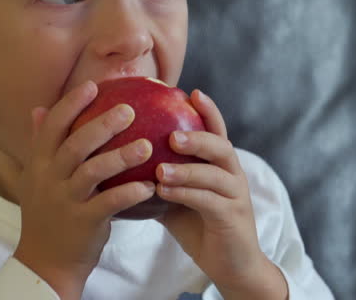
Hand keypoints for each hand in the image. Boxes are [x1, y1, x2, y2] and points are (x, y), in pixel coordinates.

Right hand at [14, 81, 155, 299]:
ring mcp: (65, 201)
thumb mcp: (35, 177)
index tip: (93, 86)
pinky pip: (109, 203)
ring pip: (93, 172)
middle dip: (102, 125)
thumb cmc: (47, 212)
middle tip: (129, 110)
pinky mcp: (84, 222)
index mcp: (38, 163)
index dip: (71, 104)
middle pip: (75, 145)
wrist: (45, 260)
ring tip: (147, 146)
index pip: (52, 126)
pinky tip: (150, 185)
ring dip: (121, 156)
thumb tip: (38, 108)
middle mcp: (49, 179)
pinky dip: (130, 193)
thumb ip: (38, 143)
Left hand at [156, 90, 288, 299]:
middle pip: (221, 146)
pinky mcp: (232, 218)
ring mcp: (236, 196)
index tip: (191, 92)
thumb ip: (157, 175)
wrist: (230, 264)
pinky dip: (185, 194)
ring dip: (187, 169)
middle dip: (198, 136)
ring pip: (215, 174)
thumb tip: (119, 157)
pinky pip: (209, 202)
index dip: (208, 110)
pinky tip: (163, 192)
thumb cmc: (198, 225)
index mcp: (220, 164)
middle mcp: (232, 174)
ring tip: (160, 168)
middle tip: (172, 134)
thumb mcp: (175, 196)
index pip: (217, 130)